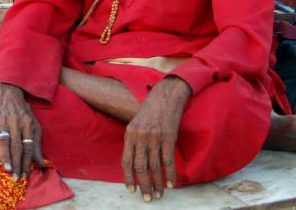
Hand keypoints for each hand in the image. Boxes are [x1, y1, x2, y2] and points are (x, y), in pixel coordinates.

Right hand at [0, 82, 44, 178]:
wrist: (7, 88)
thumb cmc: (21, 109)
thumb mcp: (32, 123)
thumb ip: (36, 142)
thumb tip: (41, 163)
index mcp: (28, 125)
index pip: (29, 147)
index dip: (27, 162)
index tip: (25, 176)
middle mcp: (17, 123)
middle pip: (18, 146)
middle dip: (17, 164)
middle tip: (15, 179)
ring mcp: (4, 121)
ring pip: (5, 141)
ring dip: (6, 156)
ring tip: (6, 169)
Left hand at [122, 77, 191, 201]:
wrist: (165, 97)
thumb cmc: (150, 112)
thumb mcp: (136, 124)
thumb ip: (133, 142)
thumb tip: (133, 164)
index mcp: (129, 134)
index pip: (126, 161)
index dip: (128, 177)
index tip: (132, 190)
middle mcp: (140, 136)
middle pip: (140, 167)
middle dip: (143, 185)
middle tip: (147, 198)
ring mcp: (154, 137)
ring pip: (154, 166)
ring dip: (156, 183)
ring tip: (158, 195)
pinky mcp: (168, 137)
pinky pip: (168, 160)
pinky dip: (169, 174)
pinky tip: (170, 184)